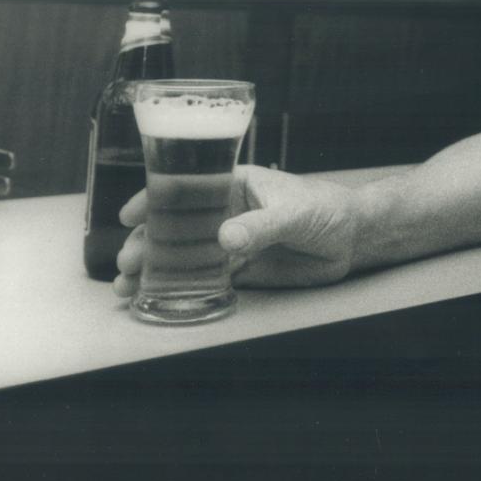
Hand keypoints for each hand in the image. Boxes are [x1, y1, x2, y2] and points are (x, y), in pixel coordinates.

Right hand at [111, 165, 361, 297]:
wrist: (354, 238)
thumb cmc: (327, 209)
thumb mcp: (294, 212)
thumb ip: (261, 226)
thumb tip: (225, 239)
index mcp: (236, 184)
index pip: (187, 188)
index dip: (154, 200)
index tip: (128, 216)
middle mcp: (227, 211)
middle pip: (178, 226)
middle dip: (148, 243)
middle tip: (126, 264)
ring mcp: (232, 240)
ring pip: (185, 254)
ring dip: (156, 269)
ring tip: (128, 287)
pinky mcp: (242, 268)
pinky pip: (205, 277)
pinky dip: (182, 286)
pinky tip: (159, 296)